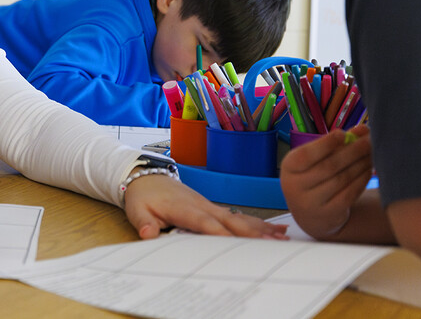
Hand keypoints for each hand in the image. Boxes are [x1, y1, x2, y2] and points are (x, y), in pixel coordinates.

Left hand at [124, 173, 287, 238]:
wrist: (147, 177)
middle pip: (229, 220)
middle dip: (250, 232)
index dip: (219, 232)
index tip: (235, 244)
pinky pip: (238, 217)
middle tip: (272, 244)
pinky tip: (276, 231)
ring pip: (238, 218)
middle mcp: (202, 206)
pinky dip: (257, 224)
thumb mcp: (137, 210)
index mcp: (184, 208)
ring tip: (283, 238)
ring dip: (260, 229)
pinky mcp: (214, 209)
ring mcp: (210, 206)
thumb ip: (144, 223)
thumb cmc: (143, 196)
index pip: (204, 222)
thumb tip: (148, 234)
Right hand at [280, 124, 372, 238]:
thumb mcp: (316, 159)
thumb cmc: (314, 177)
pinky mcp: (329, 214)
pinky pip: (349, 194)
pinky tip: (369, 169)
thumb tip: (362, 129)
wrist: (311, 214)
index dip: (325, 144)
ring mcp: (311, 203)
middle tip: (369, 141)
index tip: (342, 133)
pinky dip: (361, 180)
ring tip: (372, 153)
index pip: (306, 155)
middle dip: (351, 152)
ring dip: (360, 164)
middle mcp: (295, 186)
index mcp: (289, 168)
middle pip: (328, 167)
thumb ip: (337, 143)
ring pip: (341, 180)